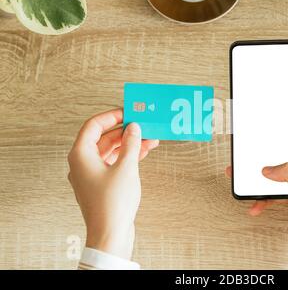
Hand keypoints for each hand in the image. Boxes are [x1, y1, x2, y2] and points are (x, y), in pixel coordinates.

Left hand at [67, 109, 158, 259]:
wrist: (110, 234)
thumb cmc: (113, 203)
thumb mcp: (126, 167)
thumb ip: (131, 144)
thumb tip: (134, 128)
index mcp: (80, 155)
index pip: (93, 126)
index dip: (111, 116)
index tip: (128, 112)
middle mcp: (82, 163)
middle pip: (103, 138)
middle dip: (125, 131)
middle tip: (142, 124)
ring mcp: (91, 175)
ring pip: (110, 151)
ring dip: (129, 144)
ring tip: (150, 138)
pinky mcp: (101, 184)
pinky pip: (113, 163)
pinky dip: (127, 157)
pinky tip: (143, 152)